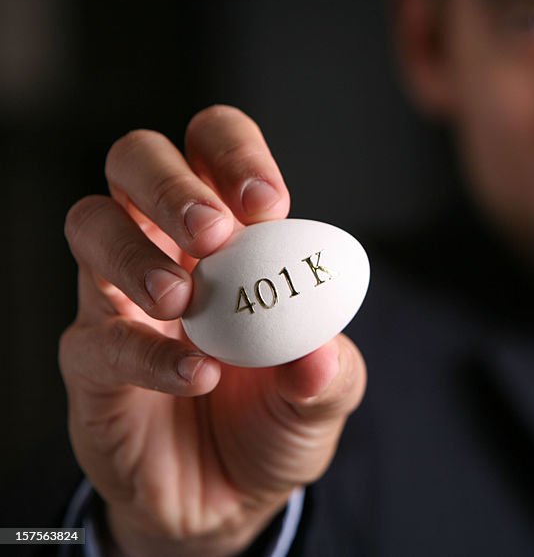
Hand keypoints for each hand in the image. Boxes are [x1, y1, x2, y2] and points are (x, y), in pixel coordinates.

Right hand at [60, 105, 365, 556]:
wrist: (230, 499)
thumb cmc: (275, 419)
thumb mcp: (324, 394)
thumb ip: (328, 369)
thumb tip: (319, 350)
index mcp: (230, 233)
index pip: (213, 148)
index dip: (235, 153)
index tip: (269, 202)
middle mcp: (166, 247)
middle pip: (136, 160)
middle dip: (171, 183)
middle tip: (215, 233)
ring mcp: (119, 299)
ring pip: (90, 223)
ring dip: (137, 253)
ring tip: (186, 301)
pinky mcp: (90, 361)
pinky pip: (96, 337)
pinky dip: (147, 353)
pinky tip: (194, 375)